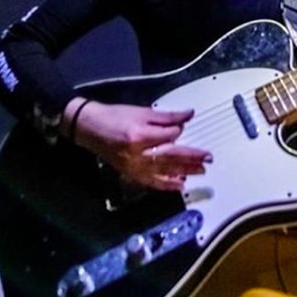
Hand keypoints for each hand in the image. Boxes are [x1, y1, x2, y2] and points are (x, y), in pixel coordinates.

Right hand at [64, 99, 210, 190]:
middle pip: (170, 157)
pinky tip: (181, 184)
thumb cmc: (113, 117)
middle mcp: (137, 154)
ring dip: (184, 171)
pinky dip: (168, 184)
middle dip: (191, 157)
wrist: (89, 128)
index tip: (183, 128)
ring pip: (164, 171)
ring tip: (201, 170)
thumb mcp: (140, 111)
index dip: (178, 131)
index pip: (168, 136)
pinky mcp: (131, 174)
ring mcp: (134, 166)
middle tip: (208, 158)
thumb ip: (166, 117)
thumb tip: (188, 116)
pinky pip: (153, 182)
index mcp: (139, 135)